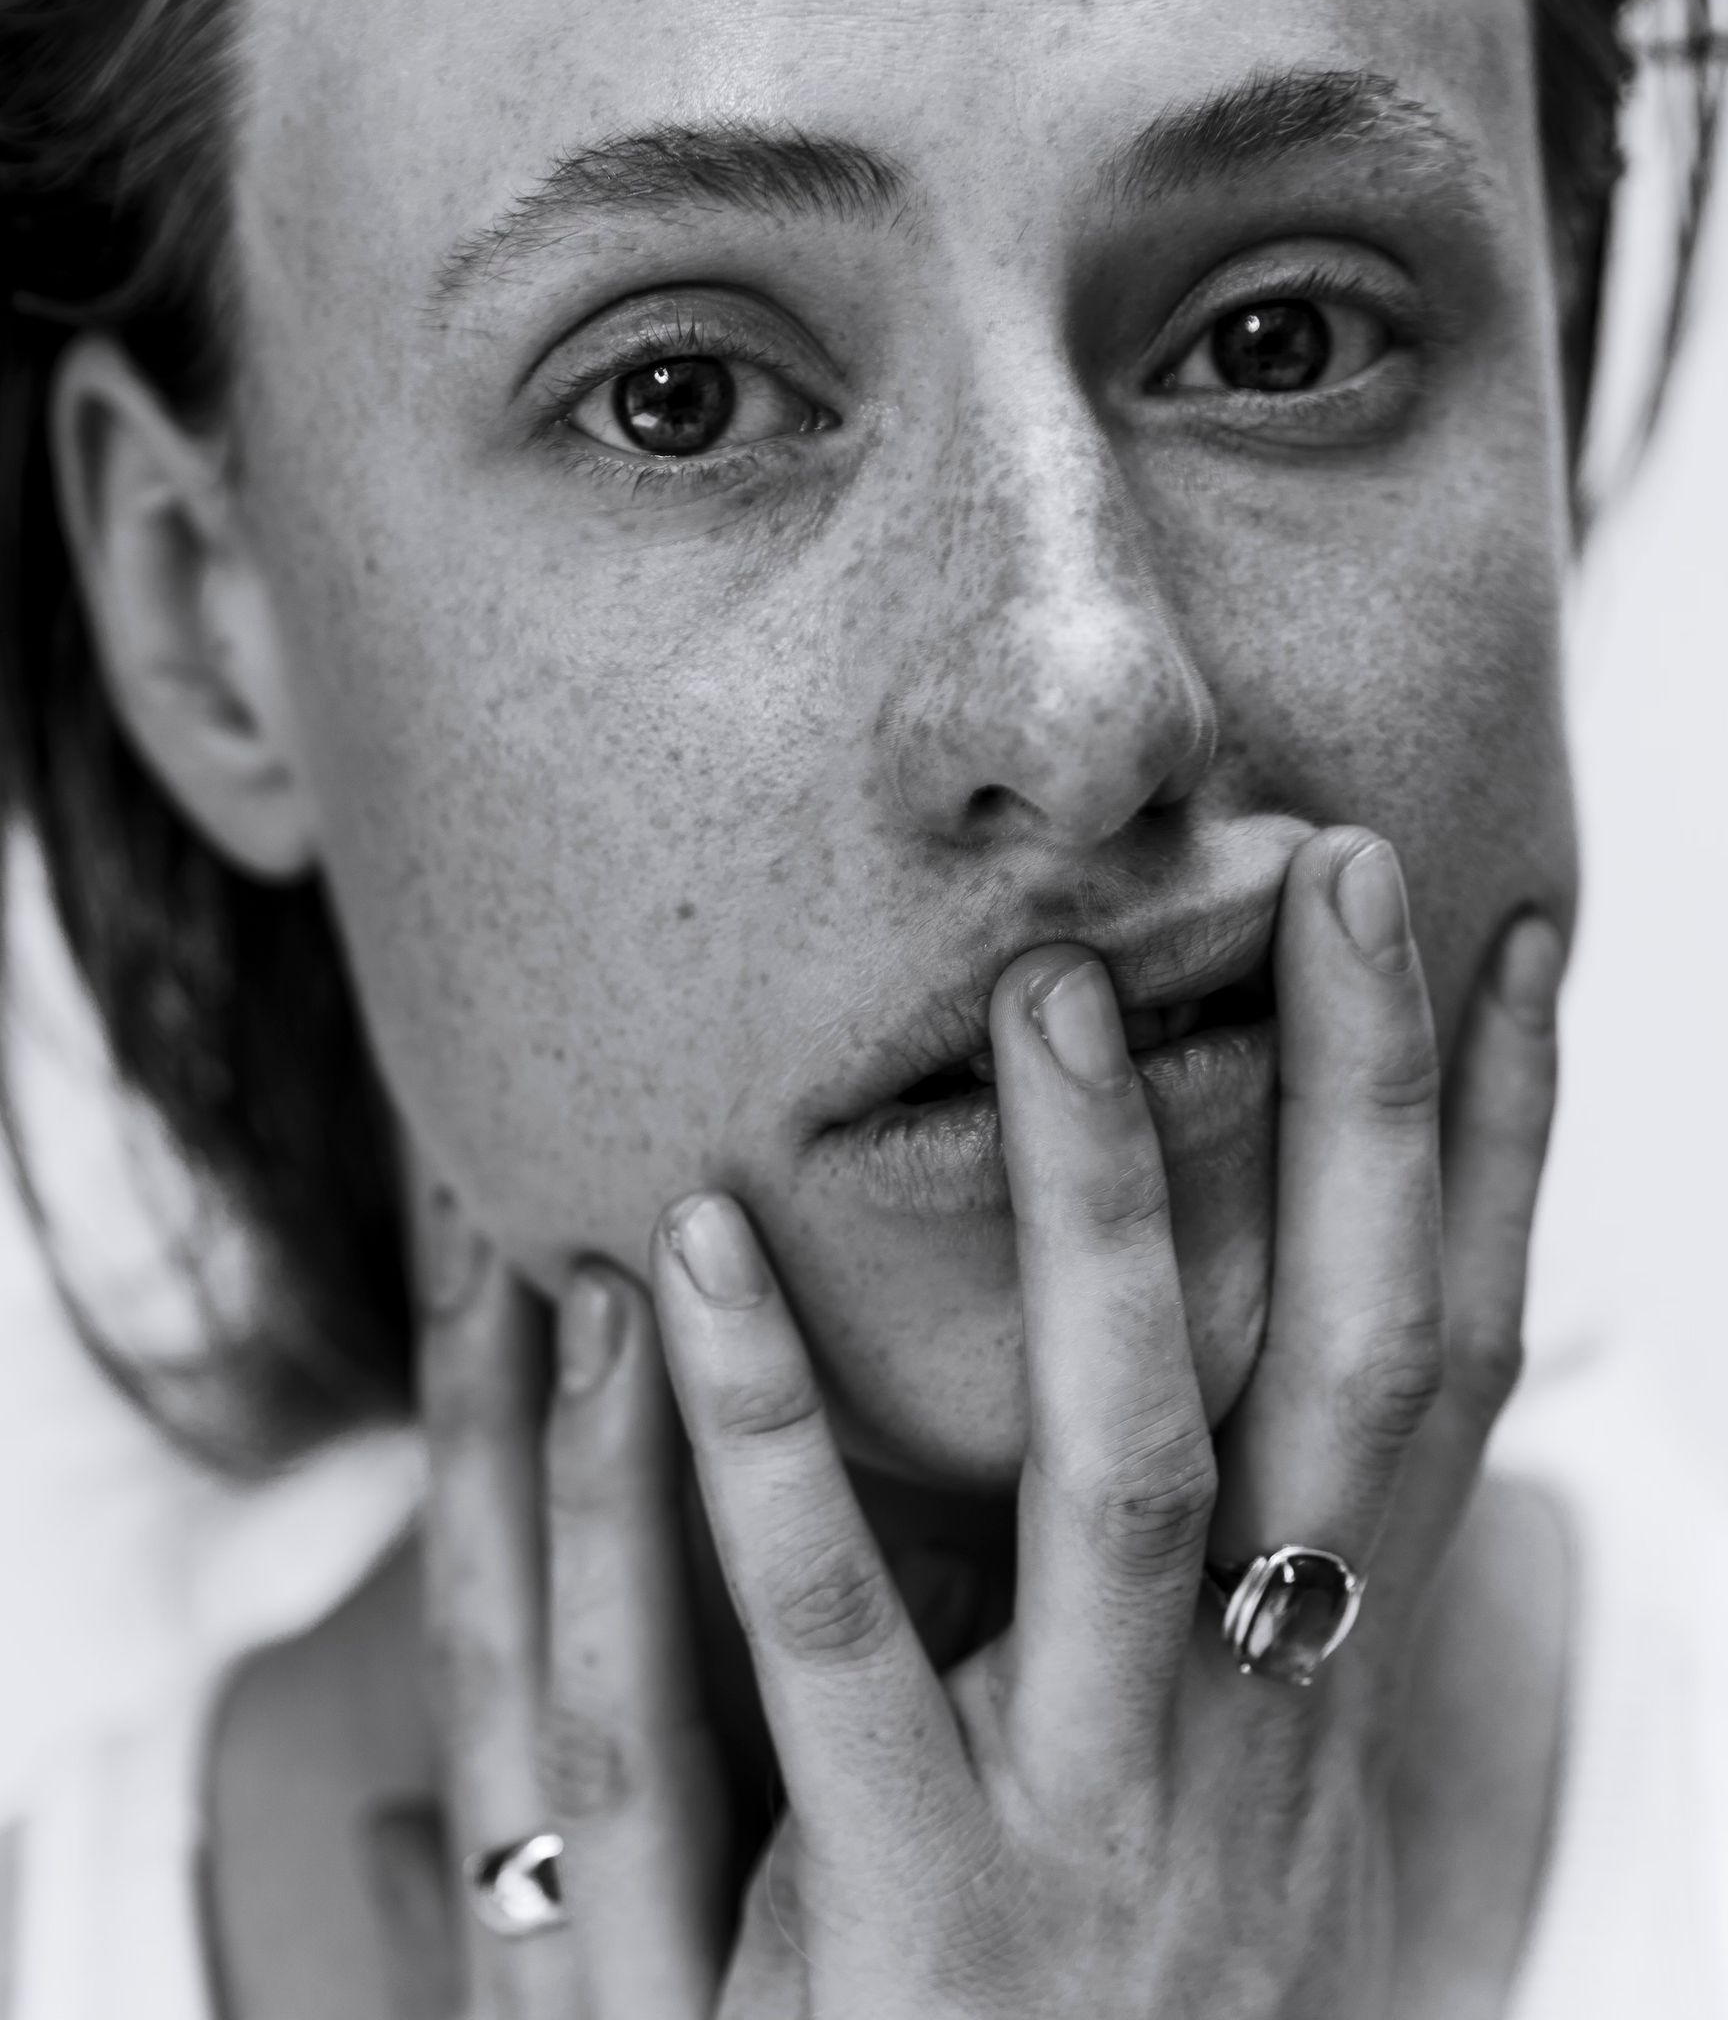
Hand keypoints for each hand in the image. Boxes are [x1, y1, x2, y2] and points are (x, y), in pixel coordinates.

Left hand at [417, 826, 1561, 2017]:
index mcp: (1323, 1682)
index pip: (1444, 1367)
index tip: (1516, 939)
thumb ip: (1328, 1660)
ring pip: (1127, 1466)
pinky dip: (761, 1429)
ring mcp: (1103, 1820)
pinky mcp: (918, 1919)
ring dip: (1101, 1220)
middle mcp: (1260, 1730)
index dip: (1503, 1150)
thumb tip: (1447, 1506)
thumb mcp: (1254, 1832)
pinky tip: (690, 1251)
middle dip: (1364, 1113)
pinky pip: (824, 1633)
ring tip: (1052, 996)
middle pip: (1347, 1372)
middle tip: (1344, 872)